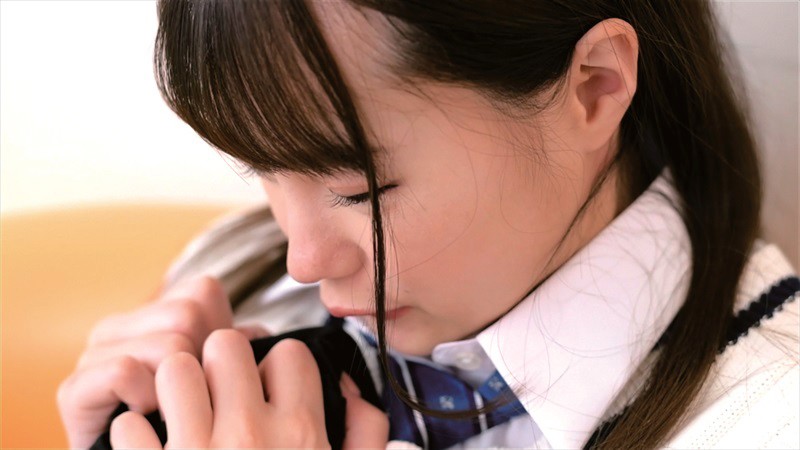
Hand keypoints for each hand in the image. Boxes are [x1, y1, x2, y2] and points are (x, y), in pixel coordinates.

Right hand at [57, 276, 252, 448]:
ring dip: (179, 388)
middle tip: (193, 397)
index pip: (203, 292)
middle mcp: (119, 326)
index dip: (219, 332)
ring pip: (164, 344)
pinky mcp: (74, 389)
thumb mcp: (221, 379)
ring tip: (172, 411)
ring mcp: (93, 354)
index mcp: (152, 314)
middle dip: (202, 362)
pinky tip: (149, 417)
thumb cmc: (189, 425)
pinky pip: (125, 371)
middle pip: (188, 314)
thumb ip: (240, 350)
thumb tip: (257, 335)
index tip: (213, 372)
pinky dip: (146, 398)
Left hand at [108, 330, 388, 448]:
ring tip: (185, 408)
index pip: (289, 352)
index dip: (280, 365)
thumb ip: (364, 433)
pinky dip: (137, 432)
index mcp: (300, 434)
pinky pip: (130, 424)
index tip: (271, 387)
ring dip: (178, 384)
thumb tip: (350, 392)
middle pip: (227, 344)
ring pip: (175, 368)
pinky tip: (155, 447)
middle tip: (225, 389)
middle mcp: (248, 435)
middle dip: (225, 362)